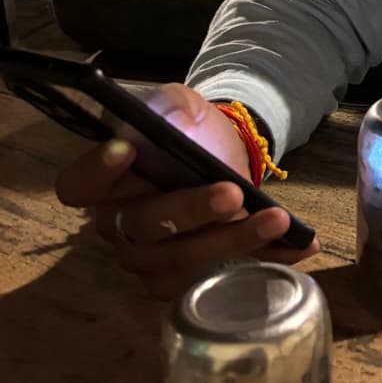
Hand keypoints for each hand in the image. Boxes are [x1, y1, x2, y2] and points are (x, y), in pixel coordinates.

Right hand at [54, 83, 318, 298]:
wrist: (222, 151)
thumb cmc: (189, 130)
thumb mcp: (180, 104)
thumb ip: (172, 108)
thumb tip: (174, 125)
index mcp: (106, 182)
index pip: (79, 184)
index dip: (96, 171)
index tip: (126, 149)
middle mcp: (121, 227)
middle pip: (144, 227)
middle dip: (190, 211)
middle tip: (232, 193)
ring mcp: (154, 260)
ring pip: (185, 261)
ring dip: (234, 241)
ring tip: (277, 219)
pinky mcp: (193, 277)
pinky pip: (227, 276)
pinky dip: (269, 259)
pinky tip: (302, 245)